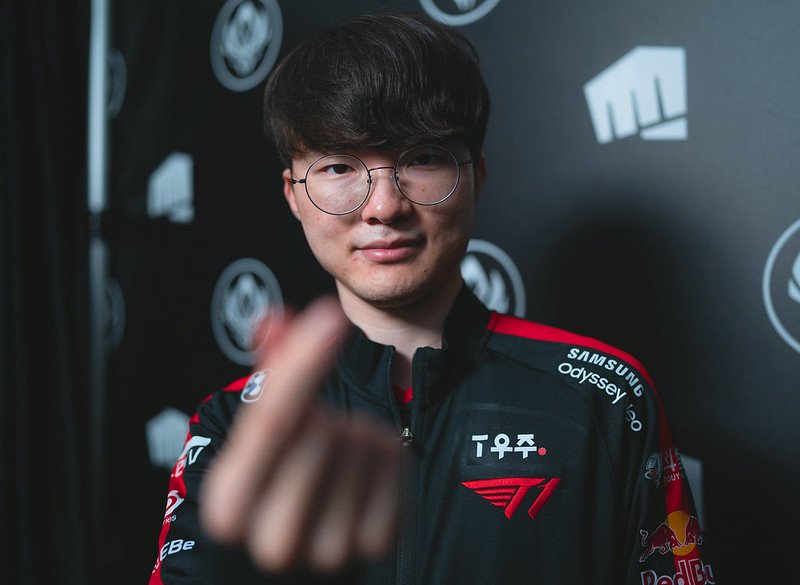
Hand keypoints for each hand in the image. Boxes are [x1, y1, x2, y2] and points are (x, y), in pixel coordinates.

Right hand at [200, 297, 400, 573]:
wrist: (301, 557)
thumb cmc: (275, 483)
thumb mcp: (258, 437)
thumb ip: (267, 375)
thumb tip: (273, 319)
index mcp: (229, 507)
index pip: (270, 419)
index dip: (301, 362)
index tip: (329, 316)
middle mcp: (274, 540)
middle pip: (320, 429)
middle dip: (320, 413)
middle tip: (313, 430)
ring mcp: (329, 550)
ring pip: (361, 441)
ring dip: (353, 431)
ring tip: (334, 457)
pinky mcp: (376, 543)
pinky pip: (393, 460)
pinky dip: (383, 451)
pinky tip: (361, 469)